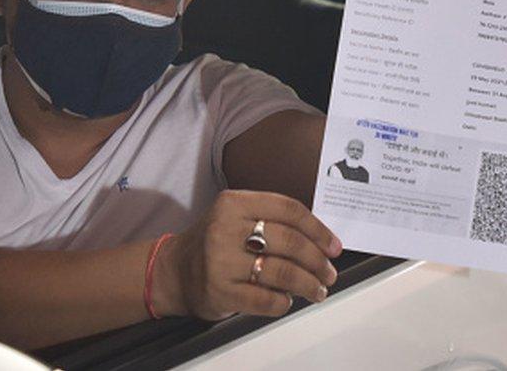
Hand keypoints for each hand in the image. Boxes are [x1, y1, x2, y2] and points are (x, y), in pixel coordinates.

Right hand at [155, 190, 341, 320]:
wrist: (174, 270)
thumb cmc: (213, 243)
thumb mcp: (235, 216)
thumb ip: (272, 220)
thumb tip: (321, 241)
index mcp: (234, 203)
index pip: (288, 210)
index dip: (318, 229)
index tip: (333, 246)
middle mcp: (225, 228)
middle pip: (289, 242)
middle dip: (317, 260)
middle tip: (328, 272)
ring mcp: (221, 261)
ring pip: (282, 273)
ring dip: (308, 284)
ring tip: (317, 289)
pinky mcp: (220, 292)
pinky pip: (266, 300)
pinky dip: (284, 302)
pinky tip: (287, 300)